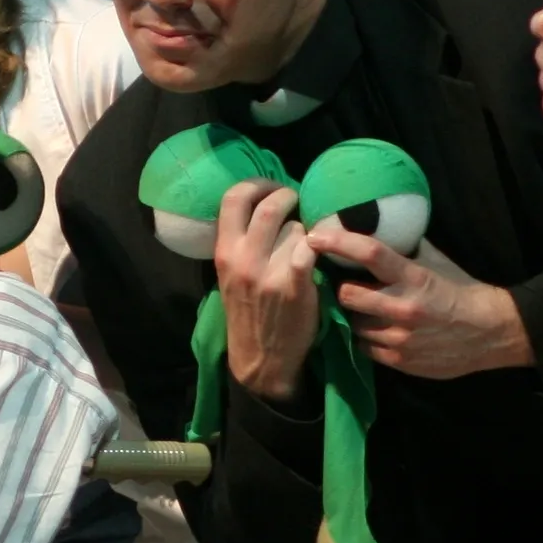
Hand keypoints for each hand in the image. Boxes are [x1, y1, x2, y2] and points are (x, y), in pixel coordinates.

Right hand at [215, 181, 320, 401]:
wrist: (261, 358)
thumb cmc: (249, 313)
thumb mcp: (231, 275)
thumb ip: (242, 242)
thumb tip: (264, 205)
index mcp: (224, 252)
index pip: (233, 198)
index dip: (257, 184)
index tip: (272, 188)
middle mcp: (242, 259)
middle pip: (268, 205)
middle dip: (289, 198)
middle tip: (298, 203)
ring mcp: (268, 273)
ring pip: (295, 228)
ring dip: (305, 231)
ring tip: (306, 242)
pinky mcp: (294, 286)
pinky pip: (309, 250)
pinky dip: (317, 248)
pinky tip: (318, 256)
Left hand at [308, 231, 533, 378]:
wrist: (490, 332)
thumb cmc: (459, 291)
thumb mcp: (436, 261)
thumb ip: (406, 247)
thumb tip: (379, 225)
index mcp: (414, 276)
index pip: (370, 253)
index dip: (338, 242)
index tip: (315, 236)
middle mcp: (404, 307)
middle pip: (348, 295)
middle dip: (343, 289)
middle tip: (344, 285)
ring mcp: (400, 337)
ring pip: (354, 325)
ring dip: (355, 317)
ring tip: (364, 310)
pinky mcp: (400, 361)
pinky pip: (364, 347)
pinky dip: (366, 338)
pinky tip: (376, 330)